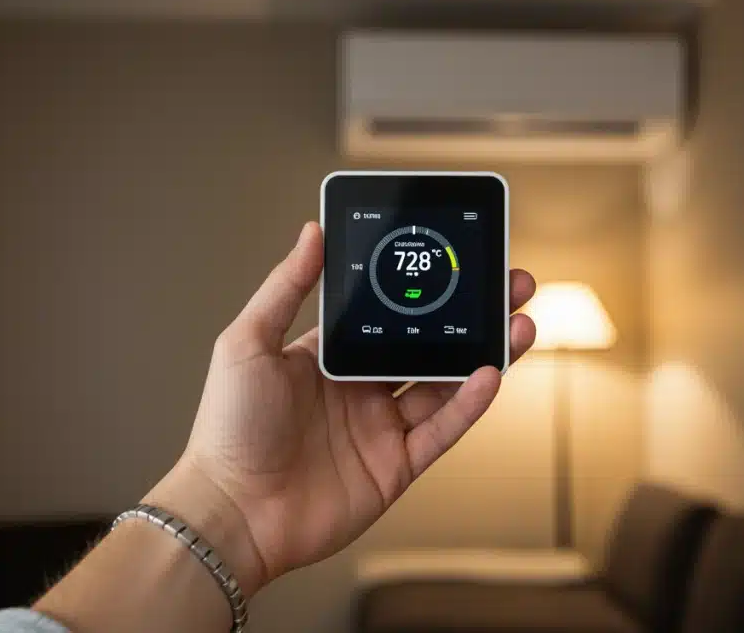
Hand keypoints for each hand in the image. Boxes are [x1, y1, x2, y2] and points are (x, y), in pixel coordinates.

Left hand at [144, 222, 536, 596]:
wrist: (231, 512)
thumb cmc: (226, 430)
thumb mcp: (247, 342)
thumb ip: (285, 287)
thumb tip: (311, 232)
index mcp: (328, 357)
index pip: (387, 314)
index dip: (421, 289)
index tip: (452, 260)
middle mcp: (359, 390)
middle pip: (428, 344)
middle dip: (469, 315)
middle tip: (506, 285)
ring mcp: (380, 428)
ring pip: (445, 383)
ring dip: (483, 352)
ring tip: (517, 323)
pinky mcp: (395, 466)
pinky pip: (441, 430)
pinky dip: (468, 404)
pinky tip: (489, 374)